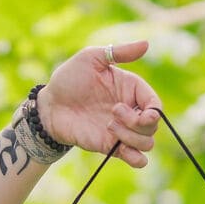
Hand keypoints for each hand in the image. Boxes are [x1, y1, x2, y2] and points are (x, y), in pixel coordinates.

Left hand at [37, 39, 161, 167]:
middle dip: (137, 122)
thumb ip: (118, 52)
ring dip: (132, 138)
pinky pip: (137, 159)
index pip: (156, 104)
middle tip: (112, 113)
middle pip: (153, 125)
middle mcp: (130, 110)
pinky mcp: (112, 147)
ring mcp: (122, 130)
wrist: (49, 107)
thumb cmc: (68, 79)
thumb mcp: (90, 58)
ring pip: (147, 142)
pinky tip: (124, 150)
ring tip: (109, 127)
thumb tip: (146, 44)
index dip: (152, 111)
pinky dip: (137, 159)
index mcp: (131, 89)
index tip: (134, 110)